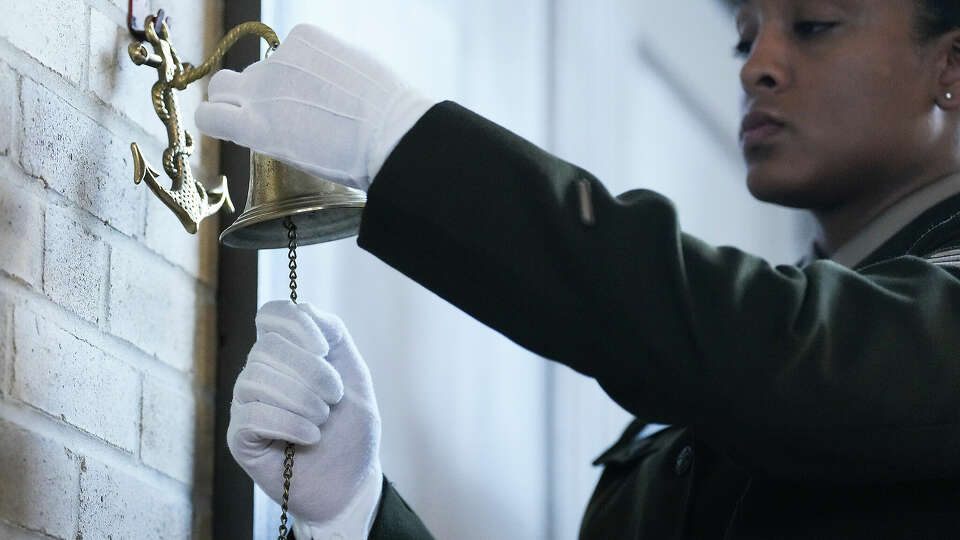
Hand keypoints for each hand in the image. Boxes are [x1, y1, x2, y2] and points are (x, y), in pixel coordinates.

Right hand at [195, 23, 437, 190]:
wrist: (392, 133)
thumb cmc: (353, 159)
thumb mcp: (297, 157)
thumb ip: (270, 135)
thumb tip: (262, 120)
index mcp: (253, 130)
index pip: (207, 116)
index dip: (218, 118)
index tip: (233, 120)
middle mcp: (258, 92)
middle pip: (223, 83)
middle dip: (236, 93)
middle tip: (267, 103)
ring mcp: (280, 61)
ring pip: (265, 65)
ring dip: (281, 77)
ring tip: (319, 93)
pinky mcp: (305, 37)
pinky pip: (296, 44)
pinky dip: (309, 56)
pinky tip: (335, 74)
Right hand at [227, 300, 382, 535]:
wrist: (350, 481)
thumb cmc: (351, 427)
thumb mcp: (354, 371)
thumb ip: (333, 332)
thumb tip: (301, 310)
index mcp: (287, 351)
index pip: (271, 314)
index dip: (296, 325)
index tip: (325, 349)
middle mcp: (260, 371)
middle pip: (267, 346)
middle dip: (311, 371)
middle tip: (334, 397)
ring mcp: (246, 403)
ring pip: (256, 378)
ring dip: (302, 400)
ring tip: (322, 420)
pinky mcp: (240, 436)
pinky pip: (252, 414)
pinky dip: (289, 424)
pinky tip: (310, 437)